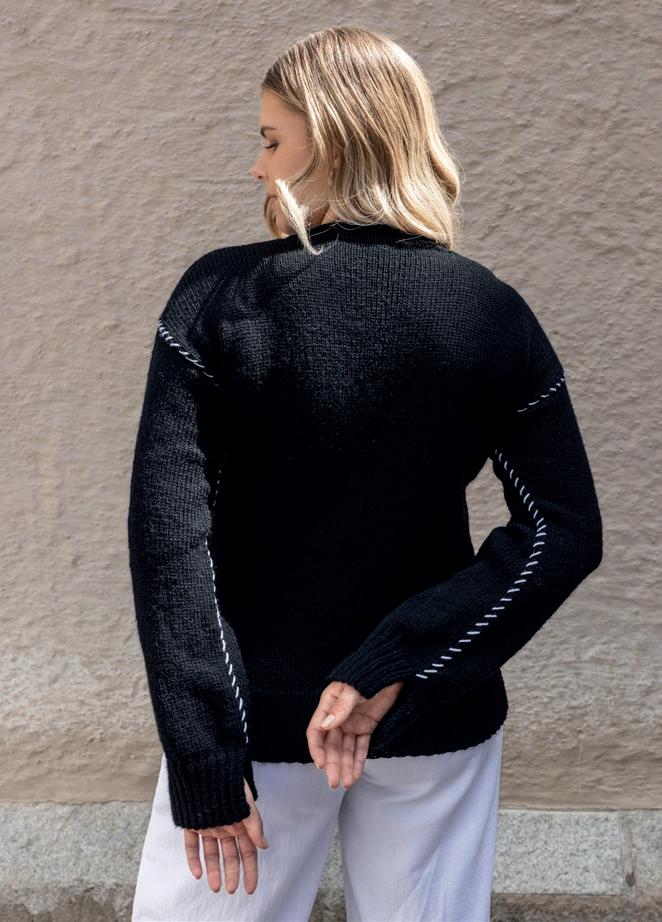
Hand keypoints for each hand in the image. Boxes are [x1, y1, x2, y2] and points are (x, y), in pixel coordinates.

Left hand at [184, 777, 268, 894]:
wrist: (203, 763)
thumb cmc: (229, 780)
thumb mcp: (245, 801)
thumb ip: (254, 823)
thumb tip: (264, 846)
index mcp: (241, 822)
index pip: (248, 851)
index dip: (250, 870)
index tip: (250, 888)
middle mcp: (225, 826)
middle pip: (230, 855)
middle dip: (232, 873)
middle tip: (231, 890)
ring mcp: (208, 826)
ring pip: (211, 853)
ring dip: (213, 870)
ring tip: (215, 887)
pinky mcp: (192, 824)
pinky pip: (192, 845)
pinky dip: (194, 859)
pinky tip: (197, 873)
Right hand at [306, 680, 404, 790]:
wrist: (391, 671)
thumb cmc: (369, 674)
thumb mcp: (355, 689)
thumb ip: (341, 707)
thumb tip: (326, 726)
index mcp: (329, 704)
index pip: (317, 730)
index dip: (317, 748)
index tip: (321, 764)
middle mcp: (338, 717)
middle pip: (331, 745)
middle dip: (332, 764)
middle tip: (334, 782)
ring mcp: (352, 723)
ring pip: (345, 750)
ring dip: (345, 767)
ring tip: (346, 783)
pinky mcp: (366, 728)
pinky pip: (360, 747)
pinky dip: (357, 761)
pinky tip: (355, 775)